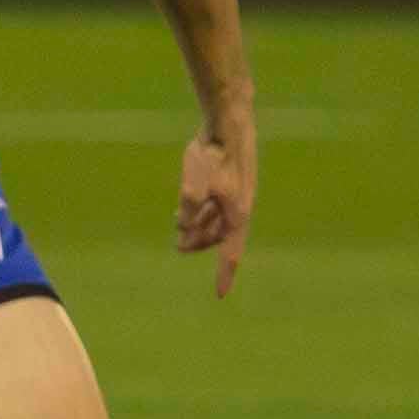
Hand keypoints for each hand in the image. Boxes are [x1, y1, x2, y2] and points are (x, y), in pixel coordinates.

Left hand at [177, 123, 254, 297]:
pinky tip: (184, 213)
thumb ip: (189, 209)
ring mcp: (235, 195)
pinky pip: (214, 208)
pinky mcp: (228, 183)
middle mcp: (239, 209)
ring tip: (179, 229)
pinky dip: (200, 214)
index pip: (230, 253)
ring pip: (215, 223)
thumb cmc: (214, 154)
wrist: (229, 123)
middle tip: (179, 247)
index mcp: (237, 215)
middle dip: (200, 244)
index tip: (220, 294)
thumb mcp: (195, 185)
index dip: (224, 274)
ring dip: (198, 229)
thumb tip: (184, 228)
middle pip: (218, 238)